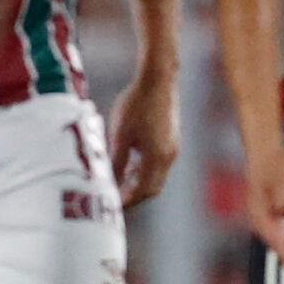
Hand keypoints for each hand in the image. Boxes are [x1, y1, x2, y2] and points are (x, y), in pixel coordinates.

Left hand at [109, 68, 179, 209]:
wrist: (158, 80)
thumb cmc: (135, 105)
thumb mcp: (120, 135)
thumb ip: (117, 162)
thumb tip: (110, 183)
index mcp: (156, 158)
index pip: (143, 191)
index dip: (128, 200)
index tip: (112, 203)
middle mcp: (169, 156)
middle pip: (153, 187)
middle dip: (135, 195)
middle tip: (116, 196)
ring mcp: (173, 147)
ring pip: (157, 175)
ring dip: (140, 181)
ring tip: (121, 179)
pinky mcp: (173, 138)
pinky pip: (160, 162)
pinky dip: (146, 169)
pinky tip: (131, 159)